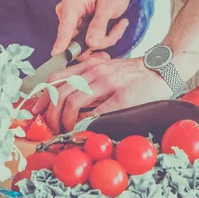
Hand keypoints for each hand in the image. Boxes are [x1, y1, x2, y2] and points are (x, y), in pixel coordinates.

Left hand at [32, 56, 172, 132]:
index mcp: (89, 66)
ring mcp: (108, 84)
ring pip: (71, 102)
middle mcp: (94, 72)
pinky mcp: (121, 99)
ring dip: (64, 121)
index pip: (55, 79)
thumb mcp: (105, 69)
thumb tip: (66, 100)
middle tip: (52, 127)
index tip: (36, 112)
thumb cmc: (133, 73)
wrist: (162, 68)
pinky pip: (95, 114)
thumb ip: (87, 79)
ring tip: (67, 130)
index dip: (42, 97)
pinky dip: (83, 124)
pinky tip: (82, 130)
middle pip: (59, 92)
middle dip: (50, 114)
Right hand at [51, 0, 130, 57]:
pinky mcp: (79, 28)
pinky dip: (106, 37)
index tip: (56, 55)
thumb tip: (91, 43)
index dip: (61, 43)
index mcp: (71, 4)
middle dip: (100, 41)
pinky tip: (116, 25)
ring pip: (86, 44)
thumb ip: (99, 24)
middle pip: (77, 40)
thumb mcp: (109, 4)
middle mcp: (68, 14)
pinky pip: (91, 42)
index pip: (65, 27)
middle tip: (117, 32)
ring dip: (106, 39)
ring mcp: (73, 22)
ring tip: (119, 25)